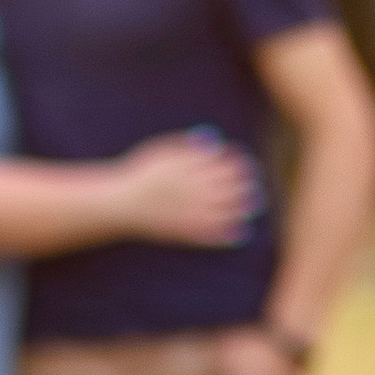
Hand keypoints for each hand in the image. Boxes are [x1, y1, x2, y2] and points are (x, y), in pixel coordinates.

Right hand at [109, 131, 259, 244]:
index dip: (238, 162)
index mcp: (188, 167)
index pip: (222, 162)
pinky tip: (242, 232)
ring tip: (254, 205)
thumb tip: (214, 140)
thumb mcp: (160, 151)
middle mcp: (192, 188)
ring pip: (225, 210)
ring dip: (243, 208)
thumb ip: (187, 145)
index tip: (246, 163)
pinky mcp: (185, 231)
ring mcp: (190, 211)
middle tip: (254, 182)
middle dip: (245, 184)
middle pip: (229, 185)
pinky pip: (212, 233)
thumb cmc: (140, 174)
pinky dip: (229, 233)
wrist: (120, 204)